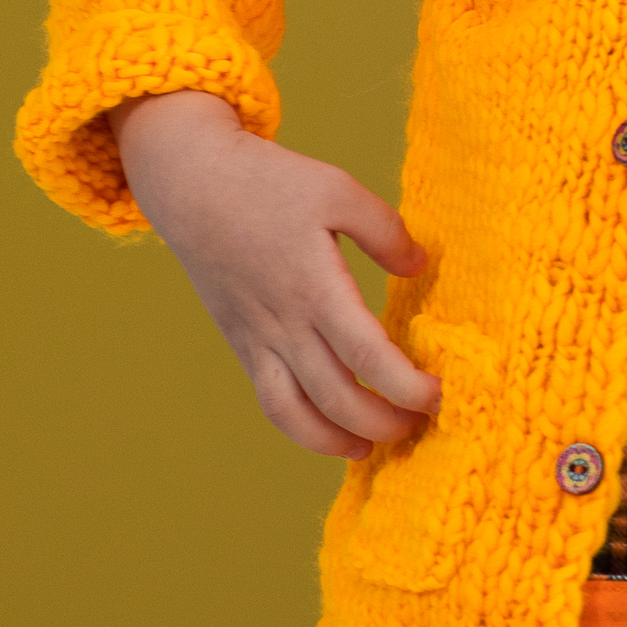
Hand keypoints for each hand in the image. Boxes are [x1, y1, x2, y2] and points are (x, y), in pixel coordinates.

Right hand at [108, 91, 441, 459]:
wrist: (190, 184)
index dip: (405, 385)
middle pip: (337, 398)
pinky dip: (302, 427)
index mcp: (313, 286)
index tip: (437, 394)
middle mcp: (283, 323)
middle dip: (384, 422)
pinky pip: (271, 401)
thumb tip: (419, 266)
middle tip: (422, 420)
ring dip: (338, 440)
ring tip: (375, 445)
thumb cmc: (268, 181)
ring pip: (295, 414)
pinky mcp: (242, 342)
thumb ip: (385, 230)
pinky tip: (332, 429)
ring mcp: (257, 338)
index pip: (366, 355)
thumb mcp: (337, 189)